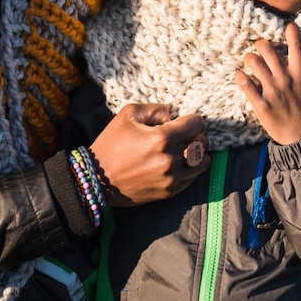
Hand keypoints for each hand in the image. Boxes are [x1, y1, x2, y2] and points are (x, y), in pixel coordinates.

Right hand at [89, 102, 209, 205]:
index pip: (197, 124)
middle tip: (183, 134)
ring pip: (202, 162)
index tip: (184, 121)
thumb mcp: (129, 114)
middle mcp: (170, 160)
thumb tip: (173, 115)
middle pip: (202, 142)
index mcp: (161, 138)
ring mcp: (171, 179)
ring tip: (184, 149)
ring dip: (197, 153)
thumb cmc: (111, 143)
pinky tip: (177, 163)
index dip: (192, 119)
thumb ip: (156, 109)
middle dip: (195, 135)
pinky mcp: (168, 192)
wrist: (97, 179)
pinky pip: (193, 178)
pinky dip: (191, 168)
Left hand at [234, 21, 300, 144]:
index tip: (288, 25)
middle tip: (261, 49)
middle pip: (267, 49)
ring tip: (250, 61)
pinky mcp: (260, 104)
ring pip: (254, 62)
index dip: (292, 31)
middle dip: (261, 45)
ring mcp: (272, 91)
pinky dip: (240, 77)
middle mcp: (285, 79)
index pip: (297, 46)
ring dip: (250, 58)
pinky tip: (240, 76)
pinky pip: (245, 84)